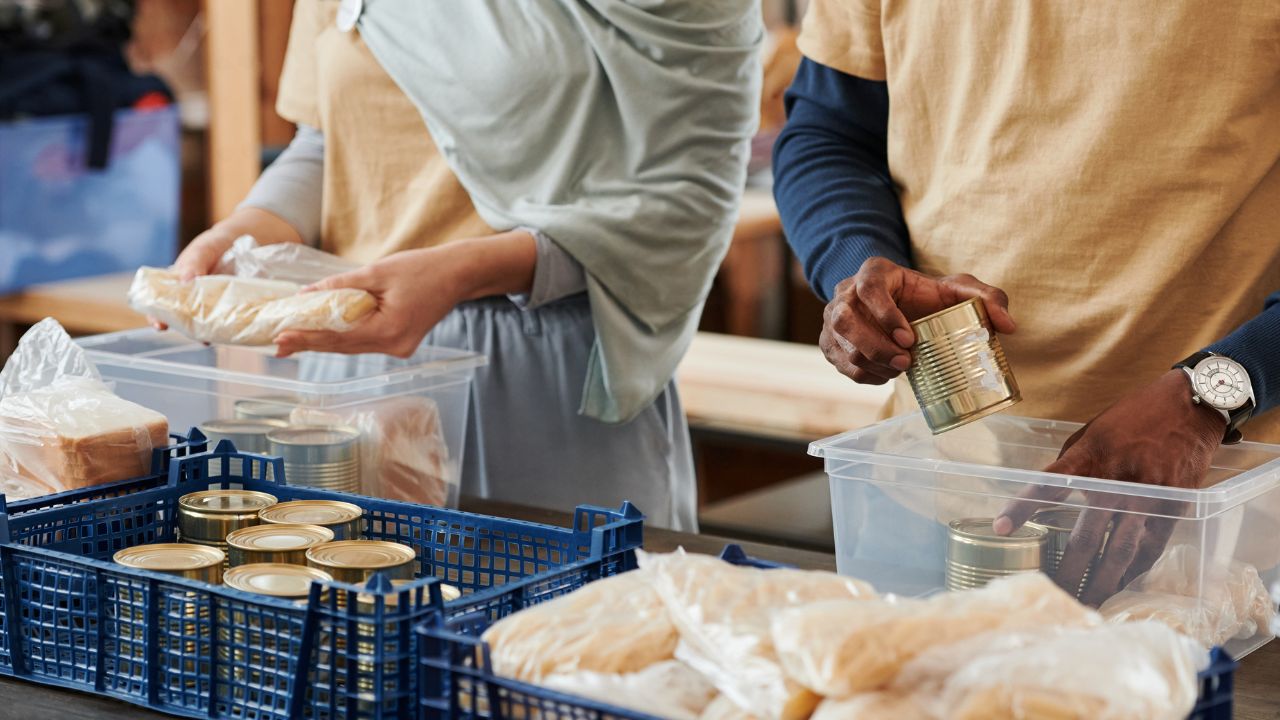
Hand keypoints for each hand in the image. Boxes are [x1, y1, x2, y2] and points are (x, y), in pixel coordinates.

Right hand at [156, 208, 304, 329]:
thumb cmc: (217, 244)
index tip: (160, 326)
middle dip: (189, 330)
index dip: (158, 317)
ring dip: (212, 332)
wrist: (248, 240)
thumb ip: (194, 263)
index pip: (161, 305)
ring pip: (208, 325)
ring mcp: (214, 307)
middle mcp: (193, 300)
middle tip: (199, 336)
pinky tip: (236, 330)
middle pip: (185, 320)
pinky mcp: (233, 309)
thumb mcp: (204, 249)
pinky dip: (232, 327)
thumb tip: (185, 282)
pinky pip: (230, 321)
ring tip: (217, 336)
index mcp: (178, 286)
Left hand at [273, 231, 536, 357]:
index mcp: (389, 331)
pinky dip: (343, 335)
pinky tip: (323, 332)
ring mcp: (398, 347)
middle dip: (309, 343)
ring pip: (353, 346)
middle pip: (343, 347)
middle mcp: (394, 346)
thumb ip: (341, 286)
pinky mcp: (400, 342)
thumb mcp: (378, 271)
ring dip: (324, 340)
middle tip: (277, 345)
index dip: (307, 337)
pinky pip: (365, 341)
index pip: (338, 338)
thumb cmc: (423, 268)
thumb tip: (306, 295)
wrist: (458, 274)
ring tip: (293, 339)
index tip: (280, 337)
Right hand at [820, 257, 1015, 383]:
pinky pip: (840, 363)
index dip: (885, 314)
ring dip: (871, 363)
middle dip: (875, 346)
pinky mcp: (831, 342)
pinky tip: (886, 374)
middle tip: (906, 363)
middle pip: (846, 320)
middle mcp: (846, 292)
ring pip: (841, 345)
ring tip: (900, 369)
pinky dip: (864, 374)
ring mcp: (833, 318)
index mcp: (874, 272)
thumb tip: (1008, 326)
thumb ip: (987, 298)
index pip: (868, 287)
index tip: (909, 338)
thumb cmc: (927, 295)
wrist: (898, 304)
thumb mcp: (958, 289)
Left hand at [994, 370, 1225, 604]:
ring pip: (1121, 551)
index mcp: (1090, 457)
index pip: (1048, 486)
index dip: (1023, 508)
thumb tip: (1047, 498)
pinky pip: (1149, 548)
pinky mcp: (1174, 508)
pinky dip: (1132, 571)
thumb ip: (1071, 465)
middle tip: (1051, 592)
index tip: (1000, 528)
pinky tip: (1117, 586)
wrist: (1188, 407)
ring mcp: (1148, 497)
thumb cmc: (1132, 418)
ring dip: (1101, 581)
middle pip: (1087, 536)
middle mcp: (1118, 480)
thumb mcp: (1091, 433)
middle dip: (1068, 570)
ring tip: (1085, 602)